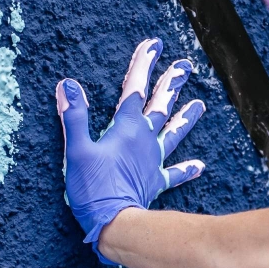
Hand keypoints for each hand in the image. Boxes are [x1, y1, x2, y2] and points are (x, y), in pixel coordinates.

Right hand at [56, 37, 206, 263]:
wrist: (114, 223)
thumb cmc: (93, 188)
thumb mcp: (76, 150)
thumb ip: (74, 117)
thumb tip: (68, 84)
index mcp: (126, 128)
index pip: (135, 89)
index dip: (143, 65)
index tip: (154, 44)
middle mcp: (144, 140)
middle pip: (160, 106)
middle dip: (171, 84)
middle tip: (185, 66)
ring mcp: (152, 161)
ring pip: (173, 134)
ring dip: (186, 119)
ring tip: (200, 105)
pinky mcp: (154, 183)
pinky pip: (173, 175)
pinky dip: (185, 169)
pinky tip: (199, 165)